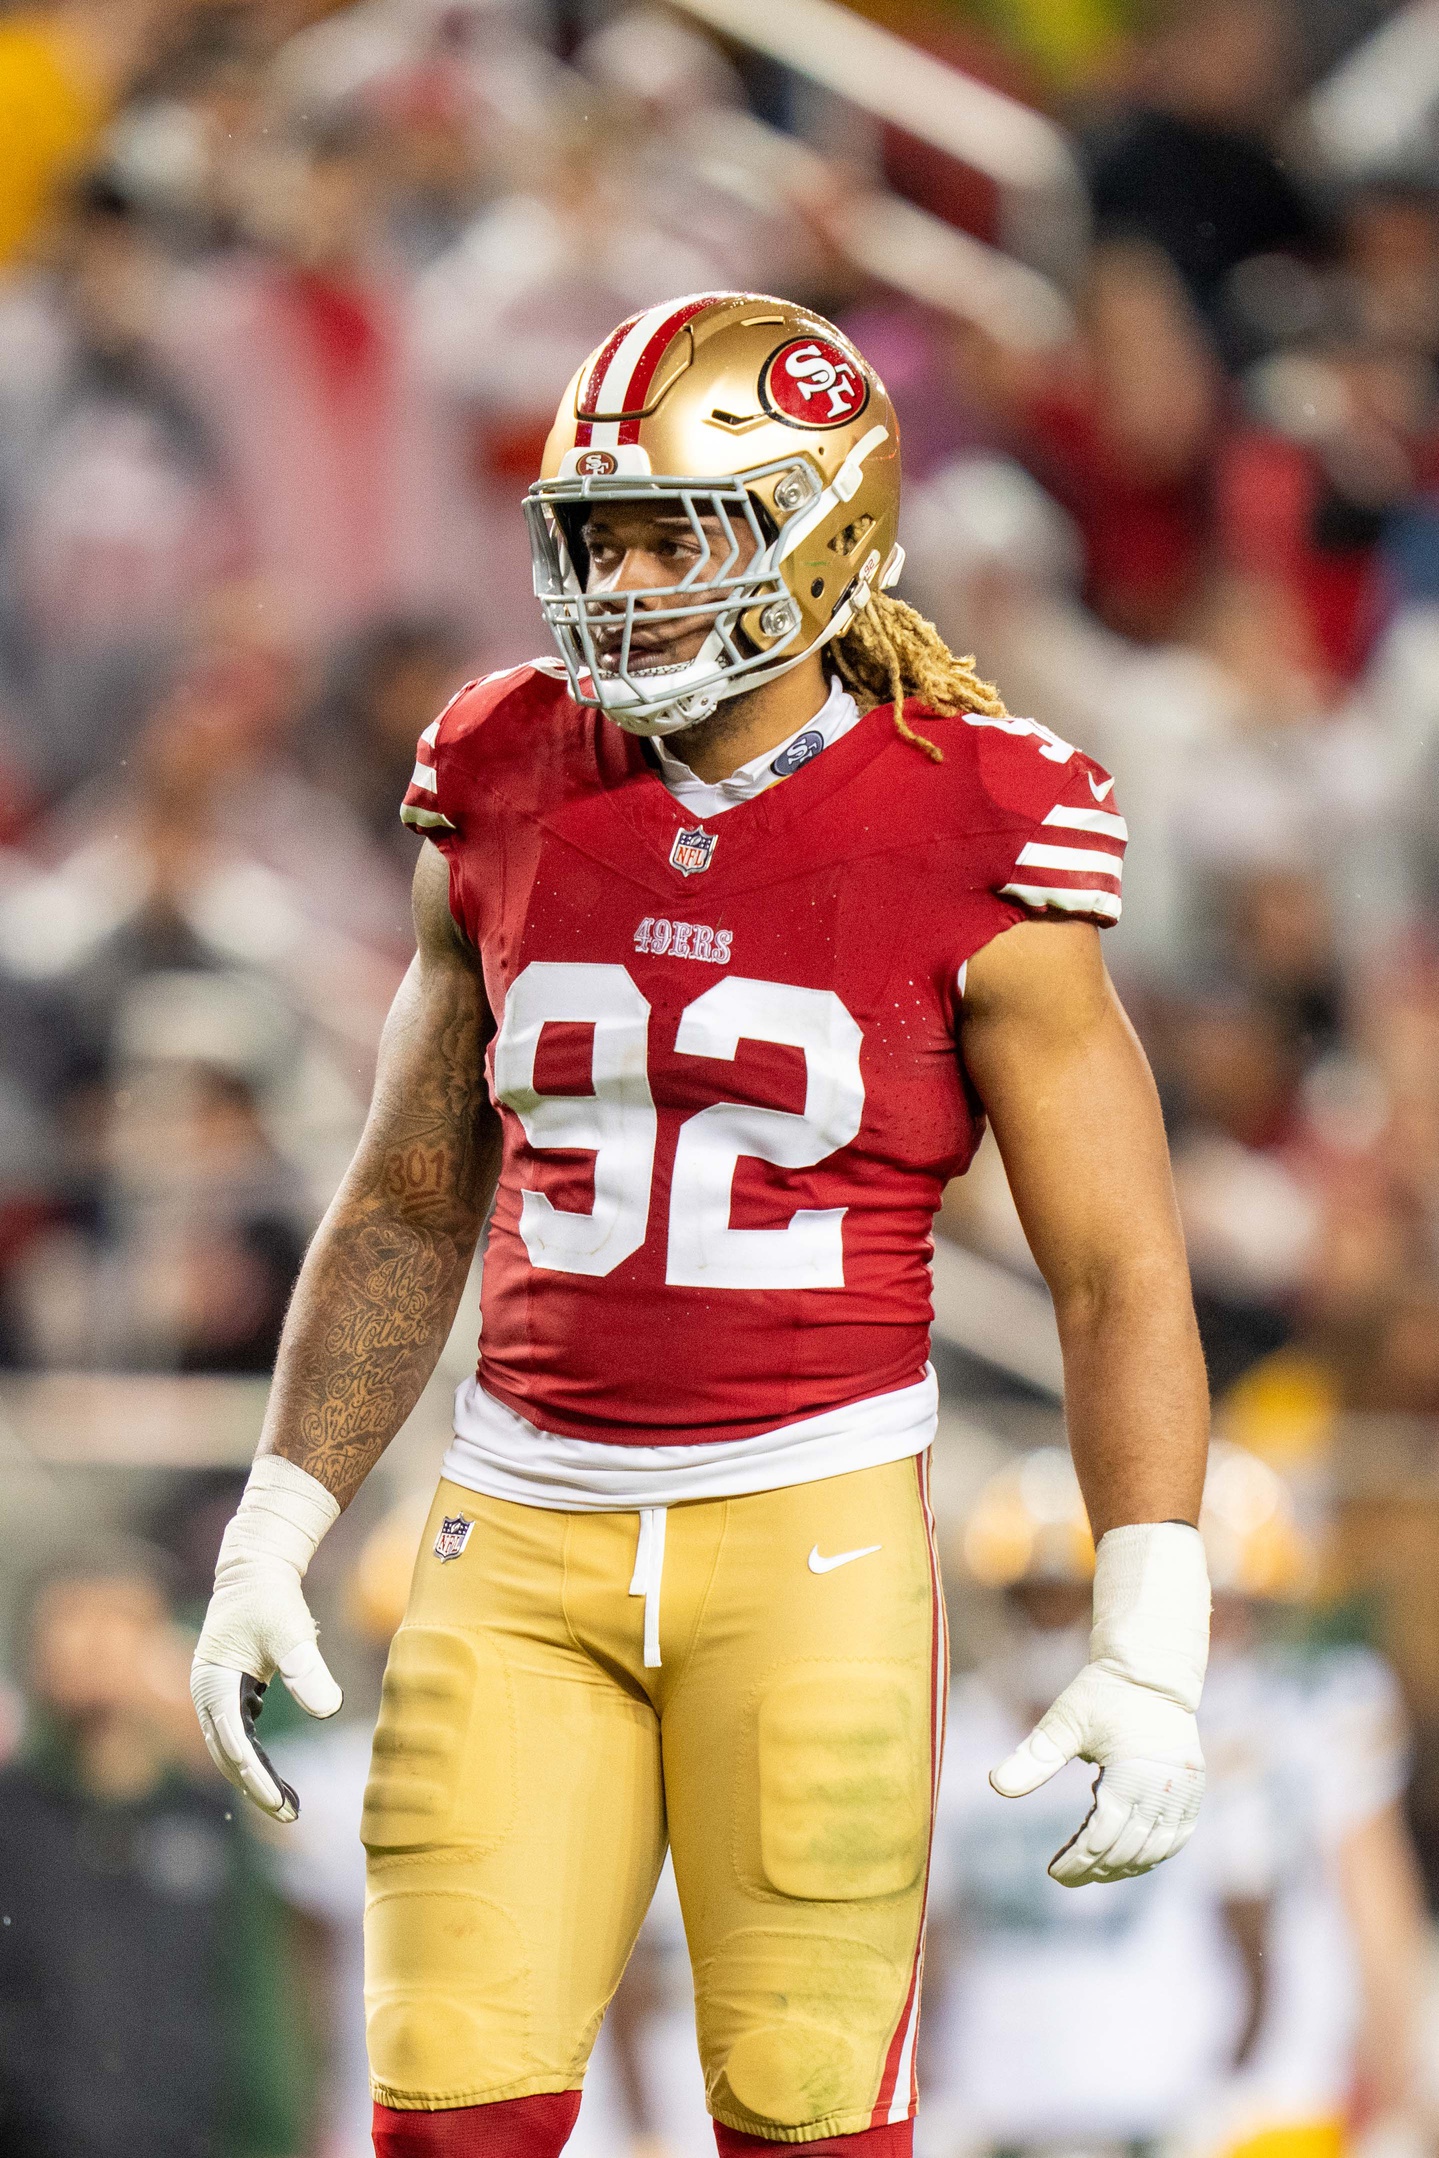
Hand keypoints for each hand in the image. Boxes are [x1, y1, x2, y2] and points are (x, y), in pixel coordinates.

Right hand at [190, 1457, 342, 1821]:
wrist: (256, 1568)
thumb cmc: (272, 1598)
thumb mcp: (291, 1630)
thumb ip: (307, 1668)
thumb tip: (328, 1712)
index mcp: (213, 1683)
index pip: (233, 1742)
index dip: (255, 1775)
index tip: (278, 1802)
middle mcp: (207, 1694)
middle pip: (227, 1755)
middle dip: (255, 1788)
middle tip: (288, 1816)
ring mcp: (215, 1695)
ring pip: (231, 1750)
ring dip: (255, 1778)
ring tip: (289, 1807)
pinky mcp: (230, 1693)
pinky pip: (240, 1736)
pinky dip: (256, 1759)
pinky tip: (279, 1779)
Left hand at [990, 1520, 1209, 1886]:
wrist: (1150, 1670)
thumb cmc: (1103, 1693)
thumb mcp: (1065, 1721)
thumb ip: (1034, 1757)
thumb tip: (994, 1785)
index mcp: (1131, 1777)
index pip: (1102, 1837)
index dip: (1077, 1861)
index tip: (1054, 1874)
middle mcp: (1163, 1790)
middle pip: (1129, 1849)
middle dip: (1097, 1869)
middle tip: (1067, 1878)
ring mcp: (1183, 1791)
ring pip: (1157, 1849)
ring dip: (1127, 1867)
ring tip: (1095, 1872)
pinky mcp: (1192, 1788)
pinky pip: (1179, 1835)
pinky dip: (1155, 1852)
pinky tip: (1131, 1858)